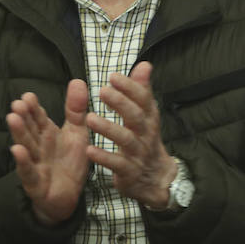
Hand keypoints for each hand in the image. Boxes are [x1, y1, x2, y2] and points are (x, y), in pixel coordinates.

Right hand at [6, 81, 91, 224]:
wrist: (69, 196)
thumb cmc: (69, 162)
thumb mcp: (77, 132)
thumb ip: (76, 109)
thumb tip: (76, 80)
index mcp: (47, 135)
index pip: (39, 119)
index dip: (34, 109)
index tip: (28, 96)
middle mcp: (38, 148)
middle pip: (30, 131)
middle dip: (23, 118)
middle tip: (17, 104)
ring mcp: (35, 165)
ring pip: (26, 148)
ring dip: (19, 134)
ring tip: (12, 119)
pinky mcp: (36, 184)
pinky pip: (28, 172)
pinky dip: (23, 162)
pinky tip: (16, 151)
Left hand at [84, 62, 176, 210]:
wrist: (155, 178)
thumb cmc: (145, 140)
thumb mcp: (146, 116)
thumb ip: (141, 91)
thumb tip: (144, 65)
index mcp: (149, 118)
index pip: (143, 99)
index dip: (130, 87)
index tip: (113, 76)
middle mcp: (146, 134)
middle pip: (136, 116)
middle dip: (121, 103)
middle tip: (102, 91)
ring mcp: (138, 153)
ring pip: (126, 139)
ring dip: (108, 128)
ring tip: (90, 118)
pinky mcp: (129, 172)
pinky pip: (117, 164)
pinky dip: (104, 157)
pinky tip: (89, 150)